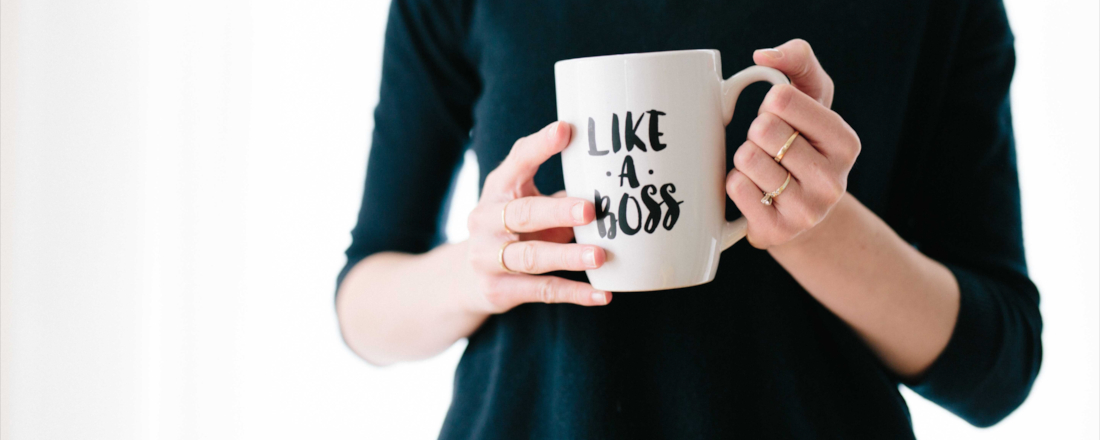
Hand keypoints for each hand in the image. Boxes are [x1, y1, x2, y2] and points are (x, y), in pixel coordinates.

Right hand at [465, 121, 611, 312]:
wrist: (467, 278)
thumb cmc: (514, 230)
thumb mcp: (527, 202)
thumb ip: (560, 193)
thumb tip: (614, 181)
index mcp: (498, 189)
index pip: (517, 162)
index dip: (540, 146)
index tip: (566, 130)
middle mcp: (486, 221)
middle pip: (523, 214)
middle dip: (557, 211)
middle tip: (590, 209)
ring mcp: (487, 258)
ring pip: (531, 257)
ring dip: (568, 256)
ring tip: (600, 256)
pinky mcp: (499, 290)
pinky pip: (543, 291)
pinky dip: (575, 293)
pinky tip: (603, 294)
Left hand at [726, 39, 860, 248]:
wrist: (800, 210)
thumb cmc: (802, 143)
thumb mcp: (811, 97)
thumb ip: (798, 60)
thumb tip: (764, 56)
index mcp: (845, 142)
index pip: (782, 99)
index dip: (770, 103)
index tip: (781, 117)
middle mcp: (833, 180)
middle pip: (762, 129)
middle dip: (756, 132)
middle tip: (770, 147)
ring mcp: (807, 211)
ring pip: (747, 159)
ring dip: (744, 159)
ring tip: (763, 169)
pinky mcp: (778, 231)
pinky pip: (735, 188)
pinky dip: (735, 182)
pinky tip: (754, 190)